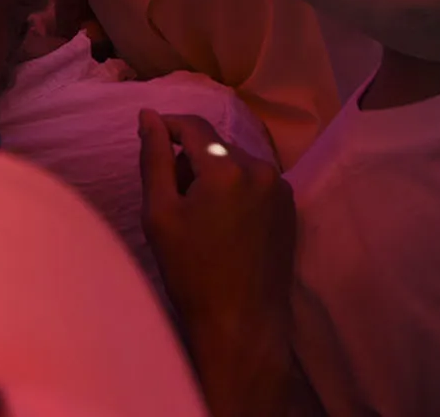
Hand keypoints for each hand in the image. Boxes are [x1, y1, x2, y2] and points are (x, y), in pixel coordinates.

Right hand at [139, 110, 294, 401]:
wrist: (241, 323)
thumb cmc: (191, 273)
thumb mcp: (160, 214)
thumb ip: (154, 158)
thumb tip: (149, 116)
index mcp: (227, 168)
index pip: (194, 125)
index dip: (168, 126)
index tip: (150, 135)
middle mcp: (261, 169)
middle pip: (216, 146)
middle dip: (192, 161)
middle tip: (173, 198)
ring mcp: (281, 189)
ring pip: (237, 164)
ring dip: (216, 176)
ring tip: (200, 216)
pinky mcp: (290, 208)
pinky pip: (256, 183)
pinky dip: (237, 191)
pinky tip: (225, 225)